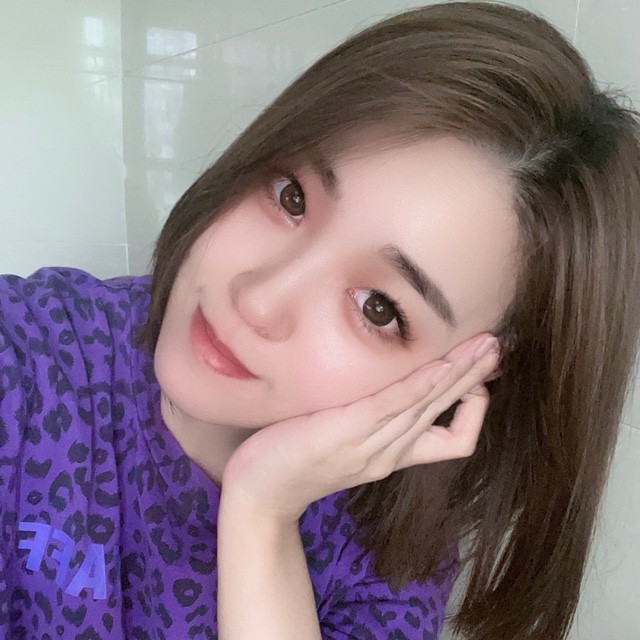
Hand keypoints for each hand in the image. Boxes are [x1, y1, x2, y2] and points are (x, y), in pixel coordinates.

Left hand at [221, 333, 500, 522]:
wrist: (258, 493)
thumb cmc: (296, 458)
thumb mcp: (345, 443)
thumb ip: (370, 422)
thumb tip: (386, 389)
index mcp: (392, 454)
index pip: (454, 439)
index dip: (470, 410)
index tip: (473, 375)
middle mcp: (390, 452)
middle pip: (449, 416)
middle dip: (474, 378)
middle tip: (497, 347)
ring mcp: (371, 445)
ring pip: (429, 407)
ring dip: (459, 374)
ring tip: (483, 346)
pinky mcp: (346, 432)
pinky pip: (393, 407)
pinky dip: (422, 386)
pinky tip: (441, 365)